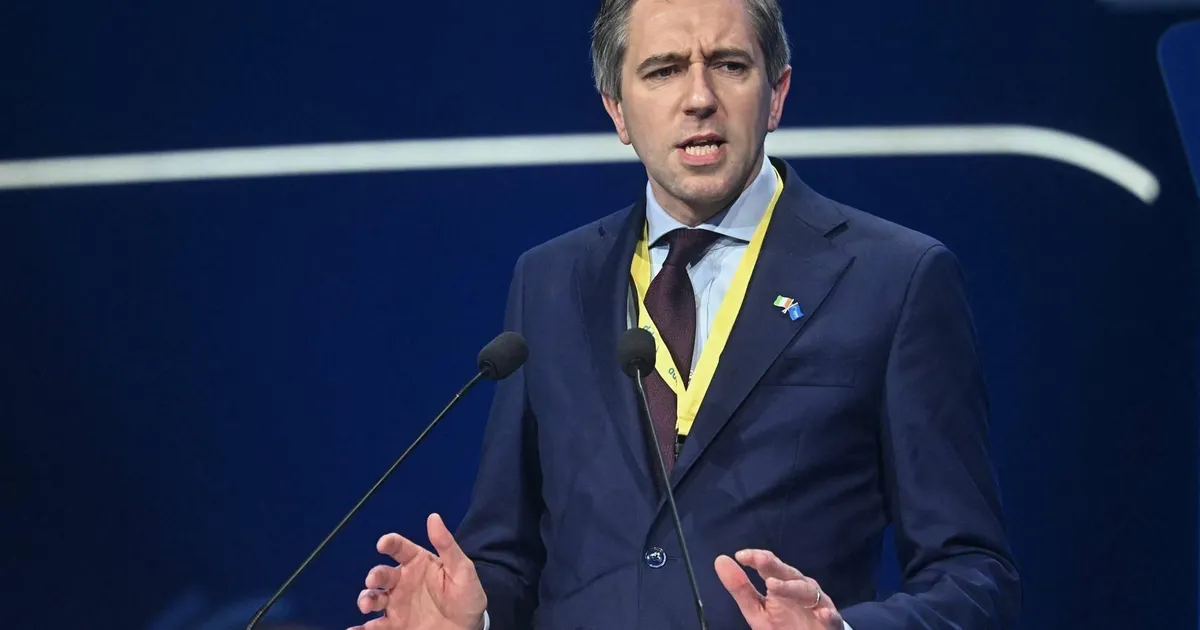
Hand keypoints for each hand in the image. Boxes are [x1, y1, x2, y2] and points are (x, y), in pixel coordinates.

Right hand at [349, 513, 486, 629]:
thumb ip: (447, 545)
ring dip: (366, 599)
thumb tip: (433, 517)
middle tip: (373, 580)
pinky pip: (374, 626)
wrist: (469, 628)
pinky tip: (356, 629)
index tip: (383, 544)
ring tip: (366, 605)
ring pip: (373, 597)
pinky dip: (361, 628)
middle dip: (374, 575)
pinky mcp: (395, 624)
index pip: (400, 548)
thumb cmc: (466, 596)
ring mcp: (397, 603)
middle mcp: (402, 581)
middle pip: (382, 574)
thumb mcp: (462, 570)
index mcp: (418, 563)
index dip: (390, 543)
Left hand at [715, 549, 842, 629]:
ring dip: (791, 588)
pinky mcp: (830, 623)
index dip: (756, 558)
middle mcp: (801, 589)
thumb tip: (720, 559)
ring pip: (807, 591)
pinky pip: (832, 618)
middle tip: (759, 560)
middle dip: (774, 566)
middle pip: (788, 574)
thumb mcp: (757, 610)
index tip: (740, 555)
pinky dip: (828, 615)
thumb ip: (740, 588)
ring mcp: (817, 605)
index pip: (769, 566)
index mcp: (782, 583)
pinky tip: (821, 613)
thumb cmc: (783, 624)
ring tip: (773, 585)